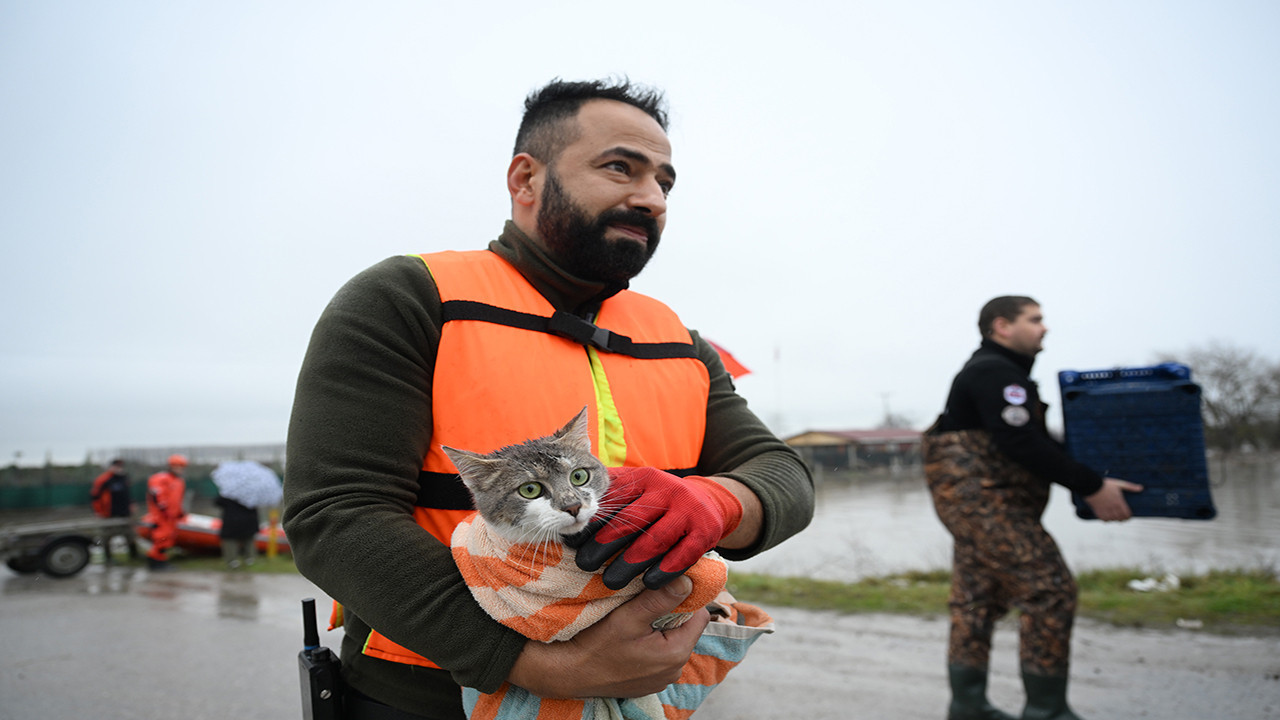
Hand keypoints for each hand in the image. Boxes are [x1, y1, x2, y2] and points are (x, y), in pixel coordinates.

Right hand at [507, 576, 709, 697]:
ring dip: (659, 628)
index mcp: (676, 653)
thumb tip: (687, 579)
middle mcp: (675, 670)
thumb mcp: (627, 617)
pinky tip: (630, 640)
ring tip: (635, 621)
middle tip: (644, 603)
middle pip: (686, 628)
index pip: (699, 615)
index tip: (664, 589)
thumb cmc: (596, 646)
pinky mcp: (650, 683)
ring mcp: (662, 679)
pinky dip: (650, 644)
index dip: (685, 598)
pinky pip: (660, 656)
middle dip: (670, 613)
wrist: (569, 674)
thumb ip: (660, 599)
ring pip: (672, 641)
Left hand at [569, 467, 742, 589]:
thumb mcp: (639, 487)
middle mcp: (667, 490)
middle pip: (631, 521)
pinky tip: (649, 583)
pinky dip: (665, 570)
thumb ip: (610, 490)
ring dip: (630, 563)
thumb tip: (573, 497)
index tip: (572, 540)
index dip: (592, 521)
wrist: (709, 502)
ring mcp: (689, 510)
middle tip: (584, 564)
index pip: (614, 500)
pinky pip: (683, 555)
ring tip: (611, 581)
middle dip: (604, 545)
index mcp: (645, 478)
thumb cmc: (660, 501)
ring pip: (655, 540)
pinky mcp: (706, 530)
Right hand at [1085, 477, 1143, 520]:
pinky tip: (1106, 517)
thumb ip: (1130, 487)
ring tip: (1114, 517)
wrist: (1090, 485)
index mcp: (1119, 502)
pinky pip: (1103, 519)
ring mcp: (1105, 510)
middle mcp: (1112, 507)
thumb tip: (1141, 488)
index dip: (1128, 516)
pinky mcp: (1097, 511)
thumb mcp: (1119, 484)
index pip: (1127, 514)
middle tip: (1122, 518)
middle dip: (1122, 519)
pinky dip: (1106, 520)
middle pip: (1120, 518)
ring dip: (1114, 519)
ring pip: (1112, 520)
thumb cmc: (1104, 484)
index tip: (1128, 516)